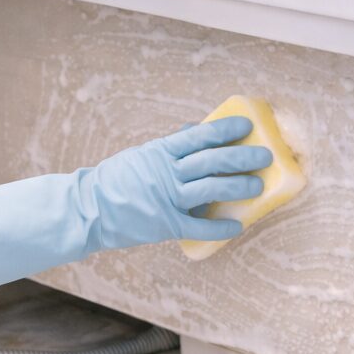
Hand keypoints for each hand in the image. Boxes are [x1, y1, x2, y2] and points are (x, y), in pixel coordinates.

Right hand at [0, 117, 272, 295]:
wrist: (89, 210)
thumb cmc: (117, 181)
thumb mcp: (141, 155)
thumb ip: (169, 146)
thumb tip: (195, 130)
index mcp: (160, 152)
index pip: (199, 136)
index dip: (225, 130)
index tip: (246, 127)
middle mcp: (166, 173)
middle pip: (211, 161)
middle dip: (241, 158)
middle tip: (264, 156)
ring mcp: (166, 199)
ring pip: (210, 189)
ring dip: (238, 187)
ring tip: (257, 185)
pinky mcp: (166, 224)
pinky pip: (199, 225)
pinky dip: (220, 226)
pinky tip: (238, 225)